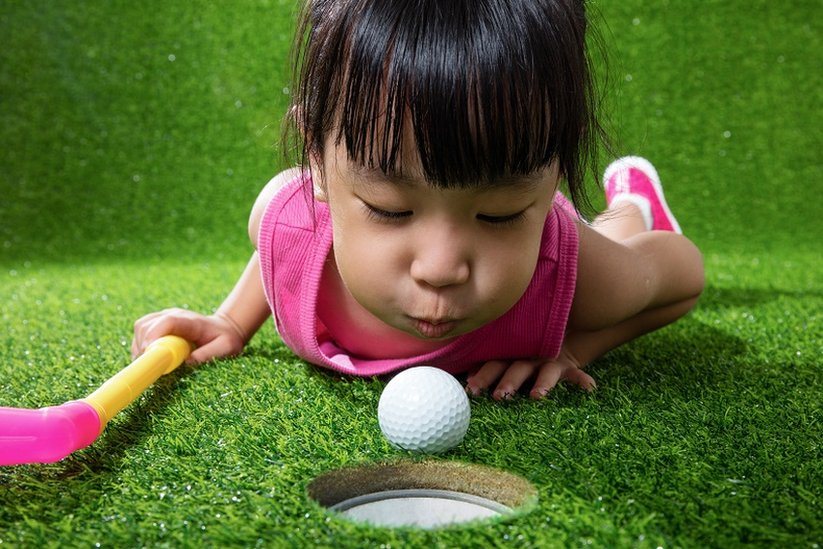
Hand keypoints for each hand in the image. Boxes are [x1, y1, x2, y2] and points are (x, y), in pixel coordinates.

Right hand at [132, 308, 246, 363]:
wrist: (223, 329)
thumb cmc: (225, 339)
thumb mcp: (226, 347)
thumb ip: (209, 353)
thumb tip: (188, 361)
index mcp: (190, 321)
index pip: (168, 322)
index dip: (154, 336)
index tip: (149, 353)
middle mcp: (174, 315)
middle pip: (148, 324)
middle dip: (144, 345)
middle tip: (150, 365)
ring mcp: (165, 317)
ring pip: (141, 327)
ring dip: (139, 346)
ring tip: (150, 362)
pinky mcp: (159, 324)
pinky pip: (141, 331)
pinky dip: (140, 345)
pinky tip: (149, 358)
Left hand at [465, 347, 595, 399]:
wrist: (556, 333)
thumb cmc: (520, 352)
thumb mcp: (504, 356)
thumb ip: (485, 367)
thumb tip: (462, 382)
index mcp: (508, 356)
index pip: (493, 364)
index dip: (482, 375)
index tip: (471, 389)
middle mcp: (527, 357)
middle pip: (516, 368)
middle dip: (508, 382)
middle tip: (500, 397)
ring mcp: (548, 361)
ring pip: (545, 372)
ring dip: (542, 383)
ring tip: (537, 396)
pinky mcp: (568, 366)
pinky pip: (577, 374)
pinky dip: (583, 381)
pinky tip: (589, 388)